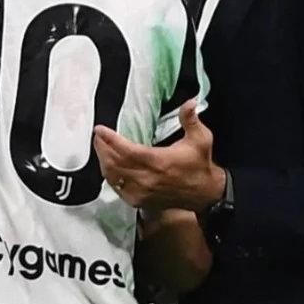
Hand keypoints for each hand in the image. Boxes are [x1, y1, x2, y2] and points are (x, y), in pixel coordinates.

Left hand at [93, 100, 224, 211]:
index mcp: (159, 162)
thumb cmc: (200, 164)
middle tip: (97, 136)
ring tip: (100, 148)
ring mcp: (142, 192)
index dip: (110, 140)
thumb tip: (190, 102)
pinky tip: (108, 166)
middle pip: (114, 164)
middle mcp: (147, 179)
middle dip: (102, 148)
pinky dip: (110, 177)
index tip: (99, 129)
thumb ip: (191, 120)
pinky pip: (118, 189)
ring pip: (113, 177)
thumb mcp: (201, 139)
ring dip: (103, 162)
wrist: (205, 193)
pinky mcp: (140, 201)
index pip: (126, 151)